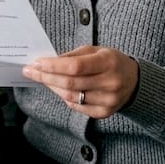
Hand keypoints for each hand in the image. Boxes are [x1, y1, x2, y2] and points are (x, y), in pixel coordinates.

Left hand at [22, 46, 138, 118]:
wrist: (134, 81)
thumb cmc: (111, 62)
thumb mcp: (95, 51)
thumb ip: (73, 56)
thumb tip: (48, 63)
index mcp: (108, 62)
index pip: (75, 67)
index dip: (52, 66)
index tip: (36, 63)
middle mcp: (110, 82)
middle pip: (70, 83)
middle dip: (46, 77)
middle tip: (31, 71)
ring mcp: (108, 100)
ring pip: (70, 96)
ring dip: (52, 87)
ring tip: (42, 79)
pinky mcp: (104, 112)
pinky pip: (77, 107)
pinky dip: (65, 98)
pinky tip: (59, 89)